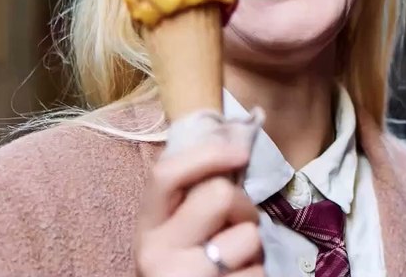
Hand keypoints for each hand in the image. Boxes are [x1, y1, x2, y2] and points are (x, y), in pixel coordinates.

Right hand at [135, 141, 264, 275]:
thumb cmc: (189, 268)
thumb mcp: (179, 233)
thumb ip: (193, 198)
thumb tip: (235, 143)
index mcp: (147, 228)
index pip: (165, 174)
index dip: (207, 154)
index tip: (240, 152)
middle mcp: (156, 253)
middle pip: (219, 195)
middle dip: (242, 207)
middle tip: (236, 228)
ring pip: (248, 235)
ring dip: (253, 247)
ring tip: (236, 262)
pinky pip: (258, 271)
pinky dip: (257, 275)